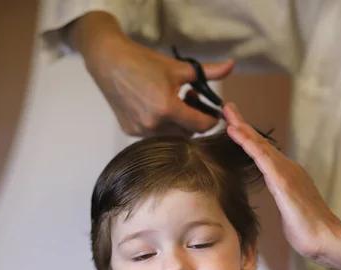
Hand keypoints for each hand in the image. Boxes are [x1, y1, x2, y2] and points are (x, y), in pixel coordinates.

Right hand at [70, 12, 234, 136]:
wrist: (108, 62)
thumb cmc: (143, 62)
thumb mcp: (179, 67)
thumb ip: (208, 71)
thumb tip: (232, 65)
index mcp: (167, 108)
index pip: (201, 125)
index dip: (211, 119)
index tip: (212, 110)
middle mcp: (153, 124)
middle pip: (187, 133)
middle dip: (194, 119)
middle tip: (190, 98)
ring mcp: (140, 130)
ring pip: (171, 135)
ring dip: (178, 123)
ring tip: (173, 101)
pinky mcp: (130, 131)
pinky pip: (154, 134)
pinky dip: (161, 124)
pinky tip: (156, 106)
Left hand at [225, 102, 340, 269]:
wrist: (328, 240)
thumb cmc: (308, 231)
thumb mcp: (289, 211)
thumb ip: (283, 201)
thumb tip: (280, 201)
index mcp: (287, 175)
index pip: (262, 153)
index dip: (247, 137)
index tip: (233, 124)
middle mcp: (288, 168)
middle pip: (260, 143)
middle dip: (242, 124)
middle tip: (227, 107)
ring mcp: (286, 172)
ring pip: (259, 145)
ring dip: (242, 128)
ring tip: (228, 113)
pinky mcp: (283, 181)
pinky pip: (261, 158)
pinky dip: (247, 143)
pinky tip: (236, 132)